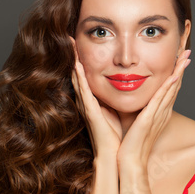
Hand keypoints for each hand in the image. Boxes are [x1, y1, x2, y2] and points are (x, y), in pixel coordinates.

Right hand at [69, 37, 121, 157]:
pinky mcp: (90, 112)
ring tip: (70, 44)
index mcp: (94, 100)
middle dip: (74, 56)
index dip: (81, 60)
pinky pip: (84, 91)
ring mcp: (87, 106)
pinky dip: (79, 77)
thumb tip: (124, 84)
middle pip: (78, 74)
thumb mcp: (116, 110)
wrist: (116, 156)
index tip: (80, 43)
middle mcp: (87, 101)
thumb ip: (114, 98)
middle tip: (70, 38)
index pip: (85, 76)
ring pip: (78, 78)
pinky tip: (77, 65)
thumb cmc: (117, 136)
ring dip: (74, 61)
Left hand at [117, 49, 191, 168]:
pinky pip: (162, 100)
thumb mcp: (133, 121)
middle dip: (181, 67)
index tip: (178, 58)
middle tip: (187, 51)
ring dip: (179, 71)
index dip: (174, 72)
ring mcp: (158, 115)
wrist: (130, 162)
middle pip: (174, 85)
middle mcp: (162, 112)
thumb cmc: (129, 144)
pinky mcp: (150, 119)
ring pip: (171, 89)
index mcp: (157, 112)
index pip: (168, 88)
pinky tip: (175, 75)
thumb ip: (135, 109)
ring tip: (185, 56)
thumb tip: (128, 98)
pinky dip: (169, 87)